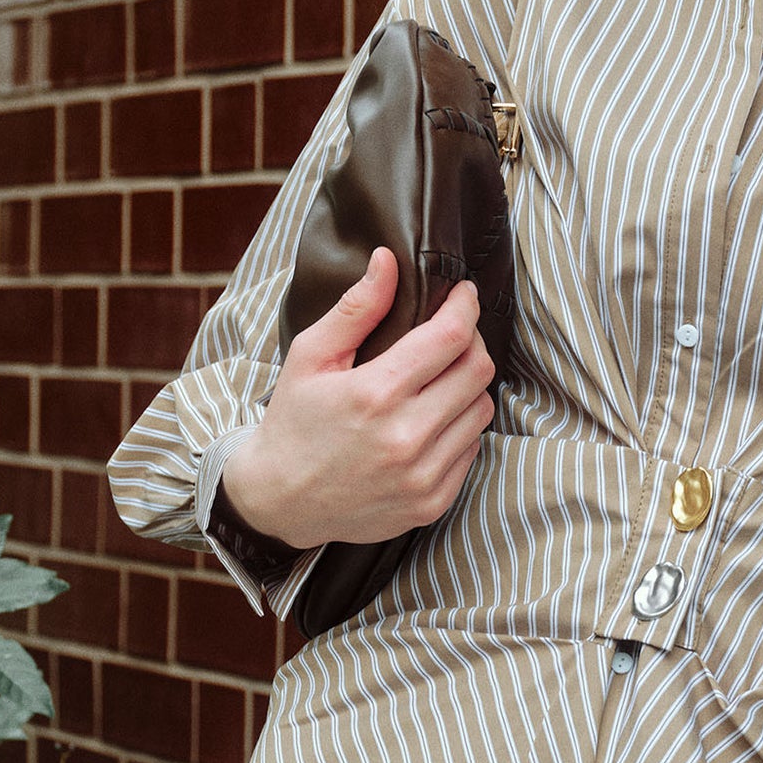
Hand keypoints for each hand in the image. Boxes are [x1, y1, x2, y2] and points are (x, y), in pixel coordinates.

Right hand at [219, 248, 495, 551]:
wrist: (280, 501)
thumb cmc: (294, 422)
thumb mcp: (311, 357)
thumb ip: (356, 308)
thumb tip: (389, 260)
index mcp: (375, 394)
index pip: (450, 337)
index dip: (465, 306)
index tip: (462, 294)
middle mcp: (406, 437)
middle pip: (477, 370)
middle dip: (471, 341)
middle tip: (451, 334)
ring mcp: (422, 475)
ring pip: (481, 409)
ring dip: (468, 385)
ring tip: (439, 379)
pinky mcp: (432, 502)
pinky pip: (472, 449)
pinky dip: (459, 426)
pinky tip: (431, 420)